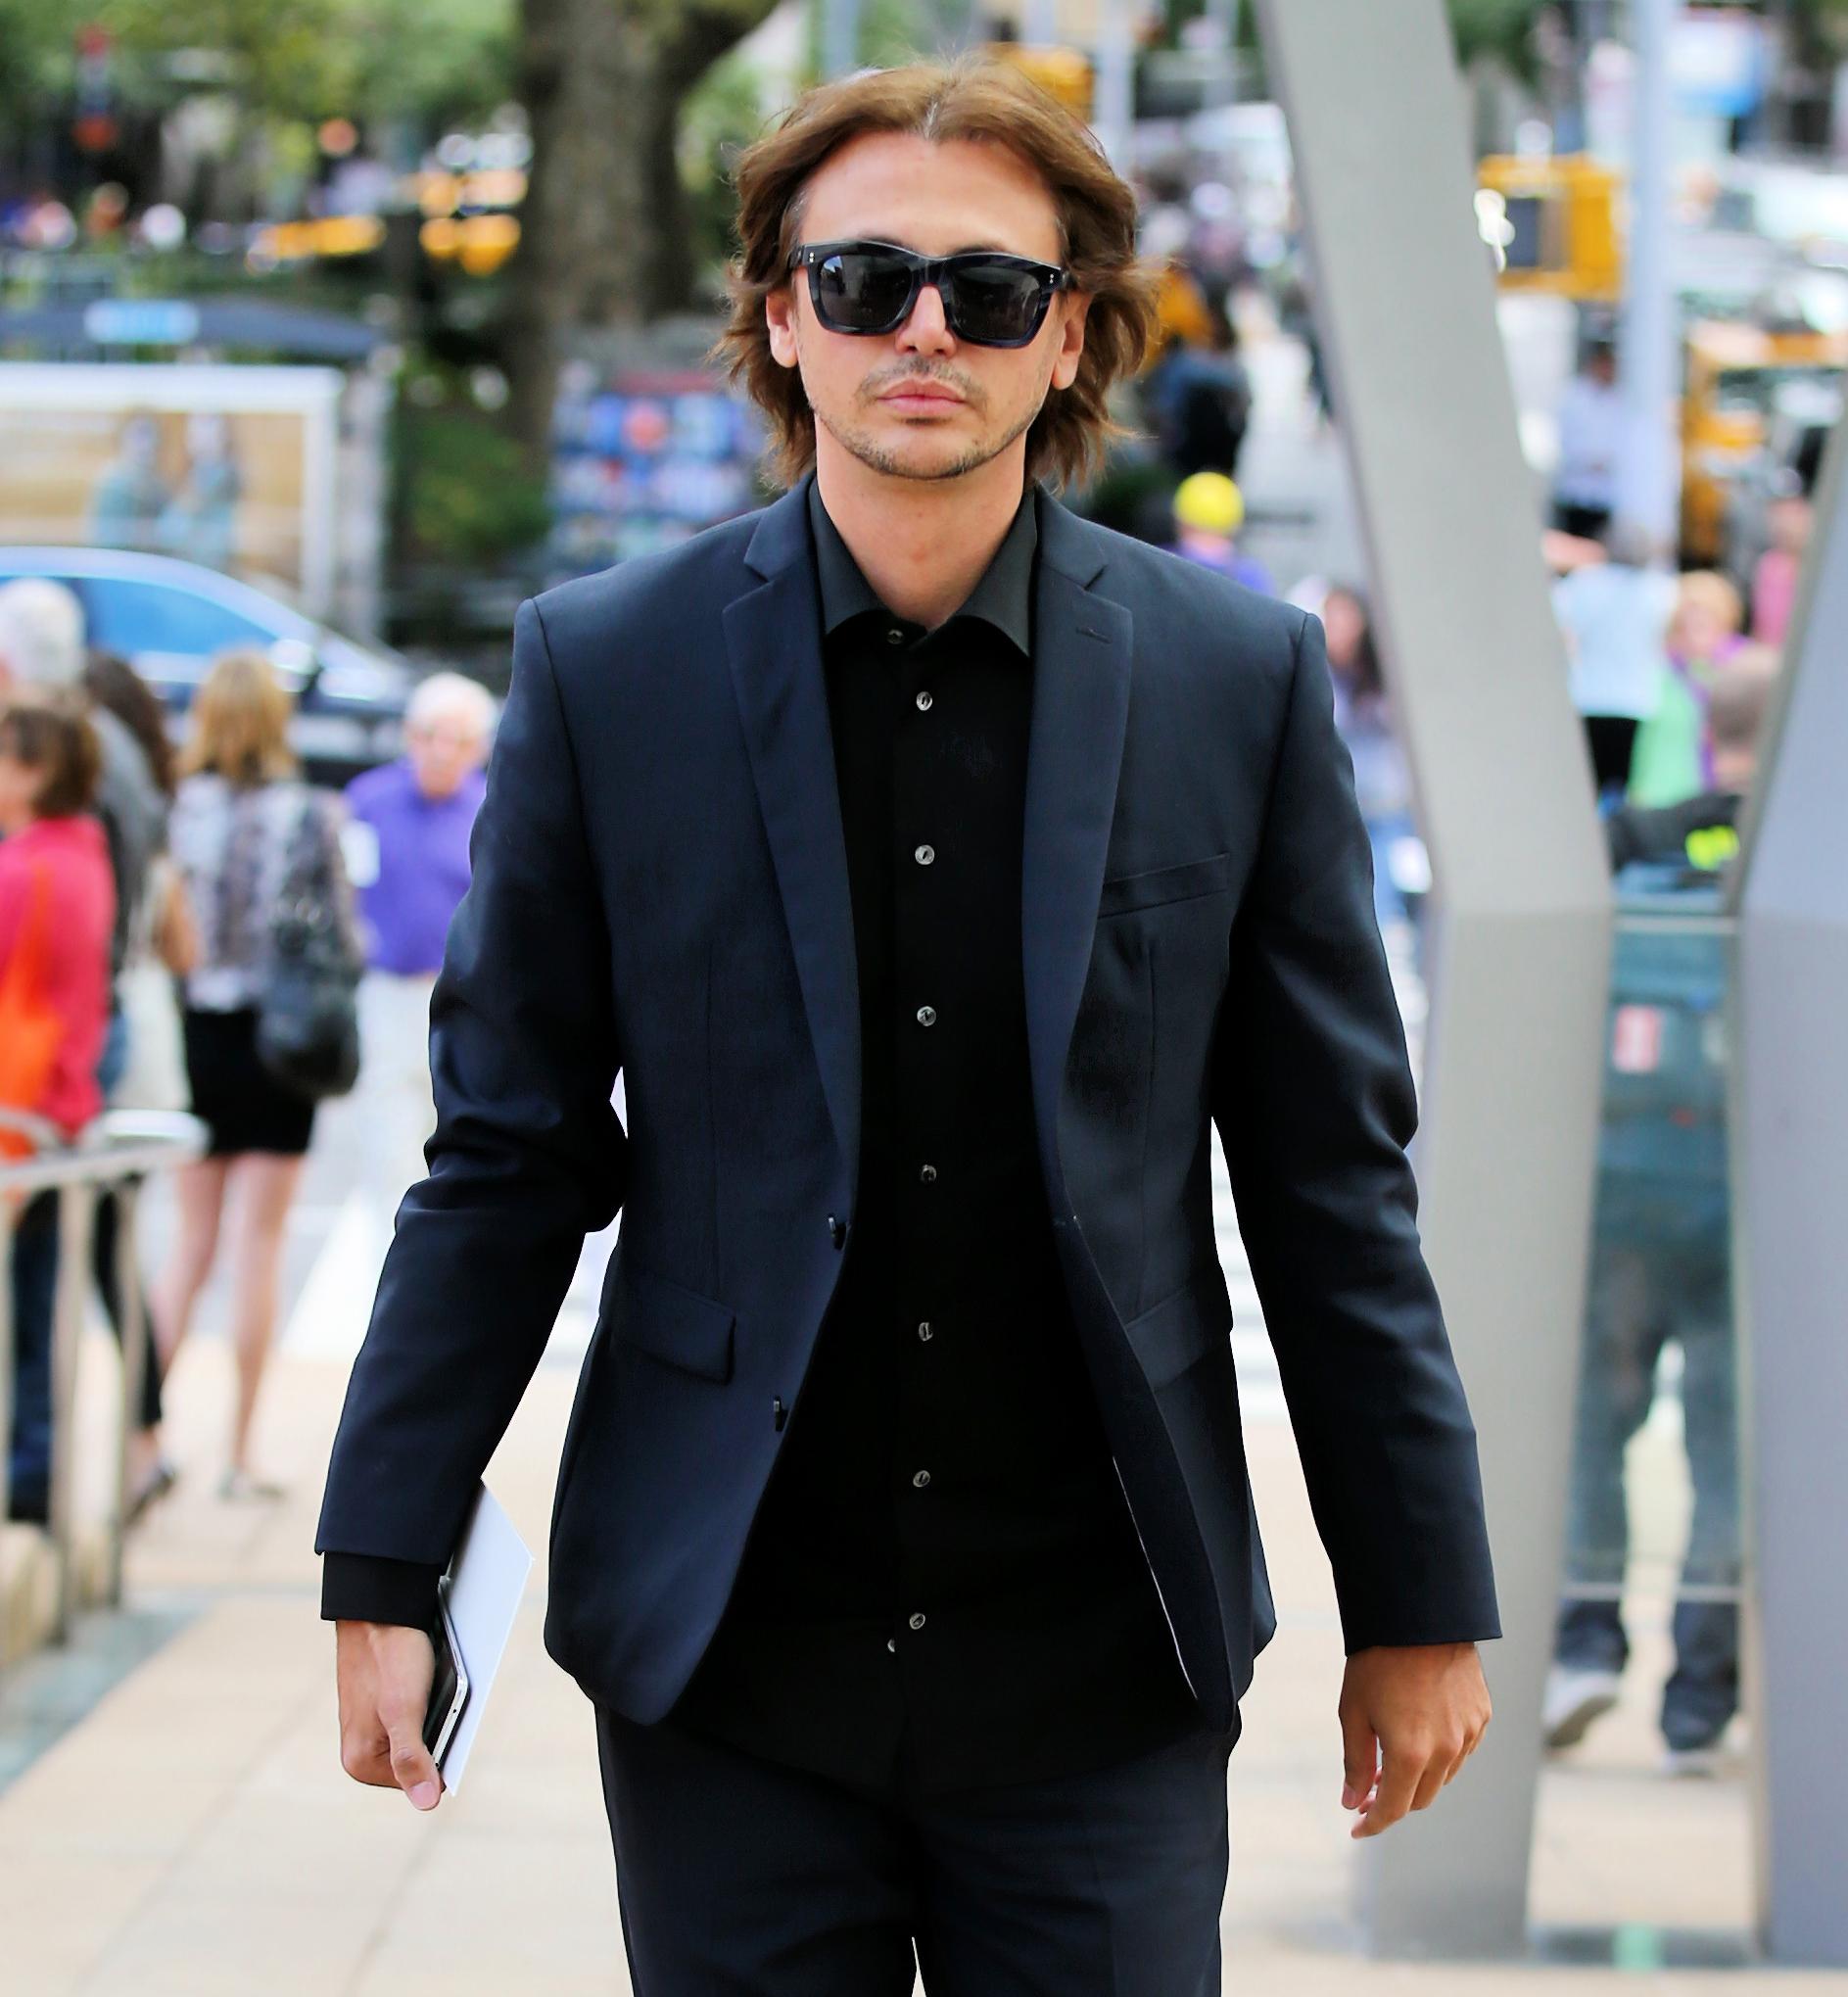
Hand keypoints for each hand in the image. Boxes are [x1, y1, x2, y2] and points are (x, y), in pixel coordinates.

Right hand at [335, 1619, 444, 1811]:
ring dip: (434, 1713)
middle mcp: (361, 1750)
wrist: (378, 1607)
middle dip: (436, 1731)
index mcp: (360, 1762)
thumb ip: (411, 1758)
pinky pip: (414, 1713)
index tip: (447, 1721)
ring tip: (433, 1684)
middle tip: (437, 1697)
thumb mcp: (404, 1710)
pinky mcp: (379, 1705)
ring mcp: (369, 1727)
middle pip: (420, 1758)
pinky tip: (428, 1677)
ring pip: (420, 1733)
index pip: (420, 1781)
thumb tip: (426, 1802)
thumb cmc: (390, 1655)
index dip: (441, 1754)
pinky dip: (427, 1699)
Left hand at [1338, 1641, 1489, 1839]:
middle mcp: (1447, 1750)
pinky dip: (1441, 1754)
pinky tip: (1421, 1734)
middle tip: (1368, 1788)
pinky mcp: (1482, 1716)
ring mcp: (1469, 1734)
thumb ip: (1356, 1764)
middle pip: (1420, 1798)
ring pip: (1443, 1776)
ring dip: (1418, 1777)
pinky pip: (1461, 1750)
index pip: (1394, 1809)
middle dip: (1393, 1799)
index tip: (1357, 1827)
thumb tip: (1352, 1802)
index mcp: (1411, 1753)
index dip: (1373, 1823)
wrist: (1417, 1615)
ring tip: (1391, 1755)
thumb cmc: (1377, 1660)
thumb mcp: (1354, 1712)